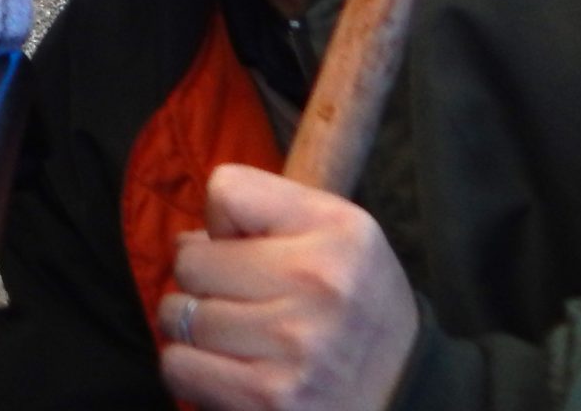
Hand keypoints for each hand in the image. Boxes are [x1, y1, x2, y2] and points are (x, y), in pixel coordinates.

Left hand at [156, 165, 418, 410]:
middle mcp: (321, 284)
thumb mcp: (334, 234)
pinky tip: (231, 368)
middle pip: (189, 260)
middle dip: (203, 280)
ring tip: (241, 336)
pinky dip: (192, 368)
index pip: (225, 191)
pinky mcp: (270, 398)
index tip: (254, 249)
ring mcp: (296, 346)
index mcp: (339, 230)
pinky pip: (179, 367)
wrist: (404, 395)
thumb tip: (186, 242)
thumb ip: (262, 210)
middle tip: (246, 301)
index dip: (224, 223)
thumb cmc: (350, 307)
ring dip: (194, 328)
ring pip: (176, 314)